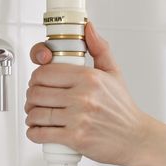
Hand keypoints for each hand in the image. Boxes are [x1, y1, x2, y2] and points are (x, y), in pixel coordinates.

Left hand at [25, 22, 152, 165]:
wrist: (136, 137)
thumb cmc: (123, 108)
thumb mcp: (114, 73)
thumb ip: (99, 48)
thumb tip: (88, 27)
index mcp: (89, 77)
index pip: (45, 73)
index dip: (35, 78)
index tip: (37, 83)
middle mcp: (83, 96)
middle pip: (36, 93)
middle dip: (30, 98)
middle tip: (34, 101)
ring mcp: (78, 118)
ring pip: (36, 113)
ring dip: (30, 115)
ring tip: (35, 115)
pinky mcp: (75, 138)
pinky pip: (42, 133)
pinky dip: (33, 132)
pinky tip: (37, 130)